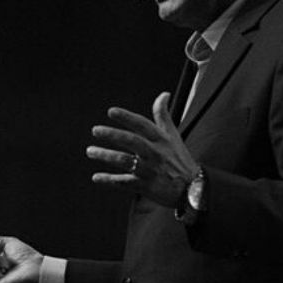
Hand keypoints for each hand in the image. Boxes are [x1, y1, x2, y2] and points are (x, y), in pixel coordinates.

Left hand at [87, 91, 199, 207]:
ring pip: (125, 161)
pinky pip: (124, 183)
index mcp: (161, 139)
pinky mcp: (146, 186)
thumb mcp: (173, 135)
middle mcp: (155, 153)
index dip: (127, 117)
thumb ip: (163, 115)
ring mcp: (150, 170)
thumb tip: (164, 94)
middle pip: (132, 141)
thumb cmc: (179, 159)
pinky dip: (109, 180)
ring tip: (90, 151)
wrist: (192, 188)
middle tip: (95, 130)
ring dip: (106, 155)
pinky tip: (96, 177)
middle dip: (113, 135)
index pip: (143, 125)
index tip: (111, 111)